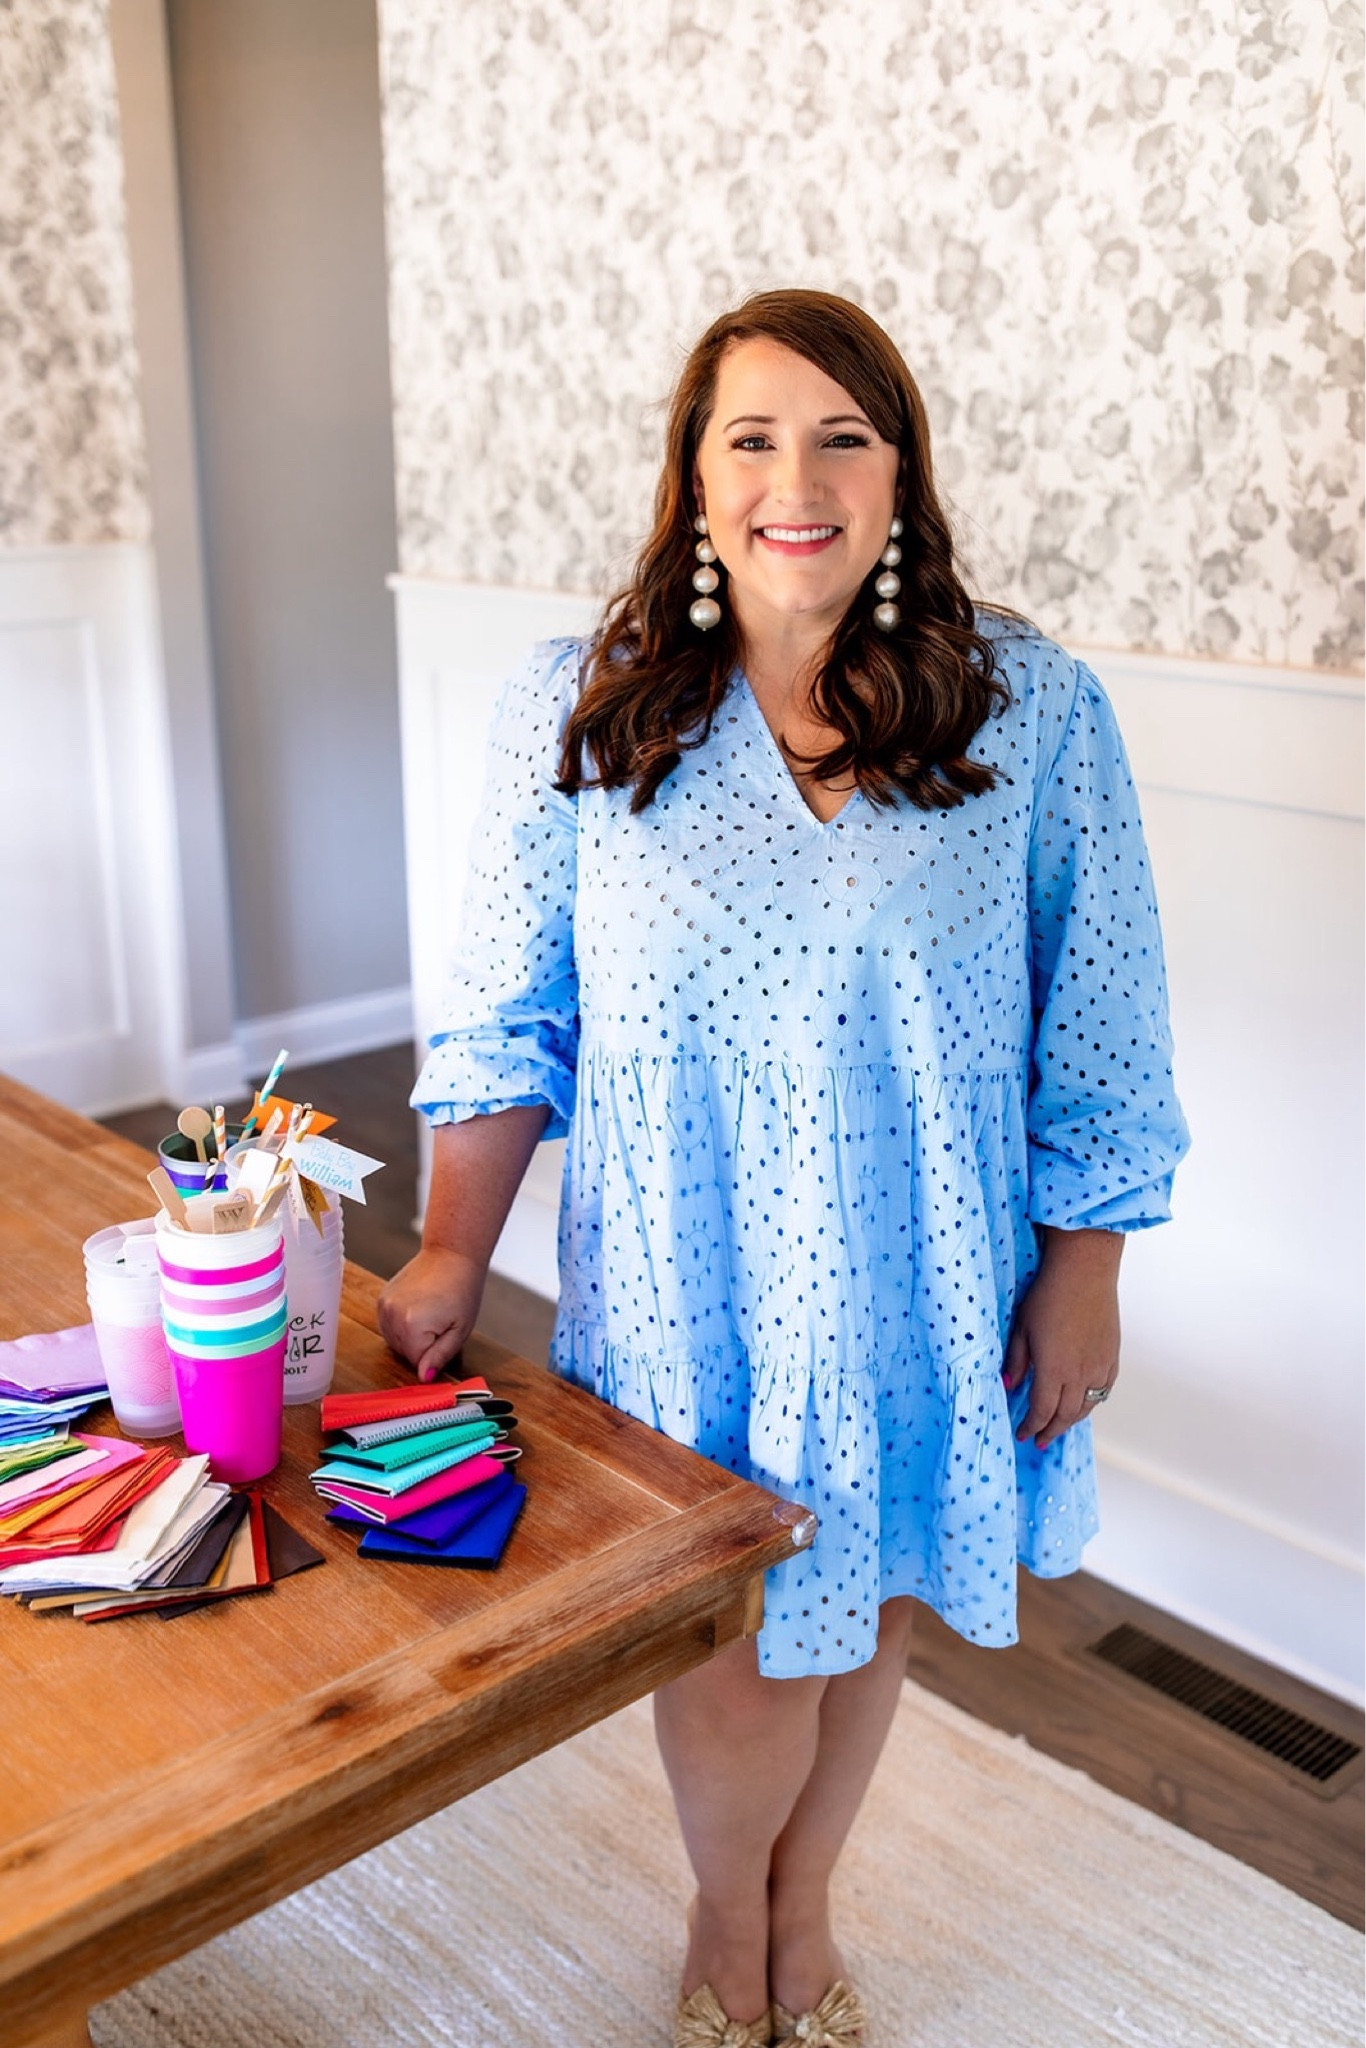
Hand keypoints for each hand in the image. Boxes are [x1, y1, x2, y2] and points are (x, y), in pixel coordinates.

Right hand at [377, 1246, 485, 1382]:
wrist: (450, 1255)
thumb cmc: (462, 1290)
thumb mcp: (460, 1330)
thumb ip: (440, 1356)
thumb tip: (423, 1378)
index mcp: (412, 1325)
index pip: (417, 1362)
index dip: (434, 1353)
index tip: (445, 1333)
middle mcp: (392, 1316)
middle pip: (404, 1353)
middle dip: (422, 1346)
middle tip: (440, 1322)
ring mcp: (384, 1306)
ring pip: (394, 1341)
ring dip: (410, 1337)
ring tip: (430, 1313)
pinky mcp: (381, 1299)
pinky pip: (388, 1326)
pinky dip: (401, 1325)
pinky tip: (418, 1309)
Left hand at [1003, 1227, 1121, 1449]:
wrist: (1085, 1271)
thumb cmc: (1048, 1294)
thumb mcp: (1022, 1328)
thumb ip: (1017, 1361)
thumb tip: (1008, 1386)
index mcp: (1054, 1370)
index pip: (1042, 1411)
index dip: (1031, 1426)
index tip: (1022, 1434)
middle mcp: (1080, 1374)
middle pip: (1066, 1416)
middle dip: (1051, 1431)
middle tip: (1040, 1441)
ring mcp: (1100, 1366)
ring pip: (1087, 1407)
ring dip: (1071, 1421)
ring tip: (1058, 1426)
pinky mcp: (1113, 1356)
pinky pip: (1103, 1391)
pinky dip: (1091, 1403)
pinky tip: (1082, 1403)